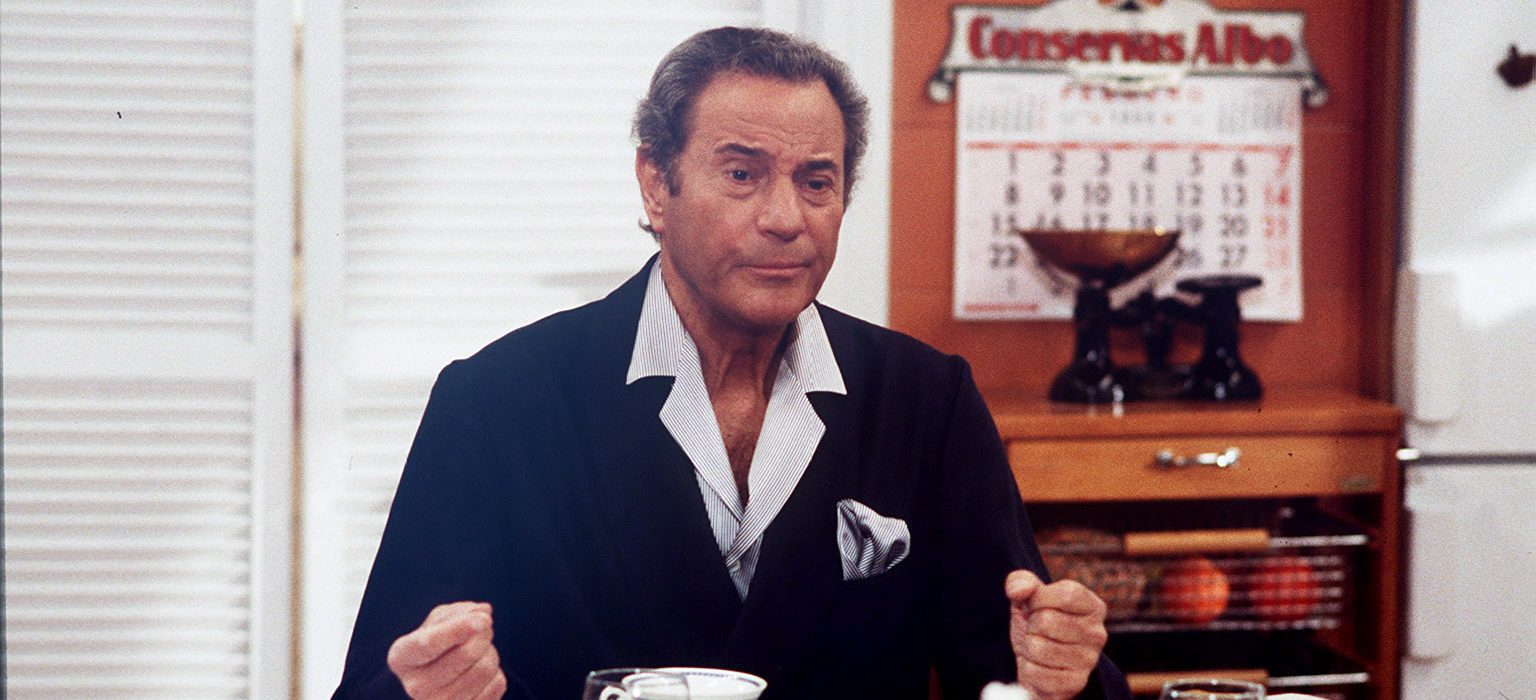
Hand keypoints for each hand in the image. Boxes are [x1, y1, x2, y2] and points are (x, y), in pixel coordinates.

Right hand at [387, 601, 506, 698]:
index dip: (457, 629)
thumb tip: (483, 612)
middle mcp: (415, 686)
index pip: (429, 644)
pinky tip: (480, 674)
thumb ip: (457, 613)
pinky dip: (496, 673)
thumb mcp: (438, 623)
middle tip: (485, 626)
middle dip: (484, 633)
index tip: (482, 620)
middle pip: (466, 653)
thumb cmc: (437, 646)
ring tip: (479, 651)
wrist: (440, 681)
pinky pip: (497, 684)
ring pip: (485, 668)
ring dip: (490, 652)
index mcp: (402, 658)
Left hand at [1006, 570, 1107, 699]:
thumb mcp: (1028, 596)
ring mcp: (1089, 661)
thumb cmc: (1037, 621)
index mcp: (1093, 606)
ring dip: (1027, 646)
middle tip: (1035, 629)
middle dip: (1030, 624)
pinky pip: (1035, 672)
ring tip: (1036, 645)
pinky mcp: (1075, 683)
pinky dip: (1028, 668)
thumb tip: (1018, 590)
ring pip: (1038, 648)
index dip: (1040, 598)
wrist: (1039, 661)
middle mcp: (1097, 633)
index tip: (1034, 604)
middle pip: (1047, 621)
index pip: (1067, 594)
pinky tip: (1038, 665)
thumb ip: (1022, 582)